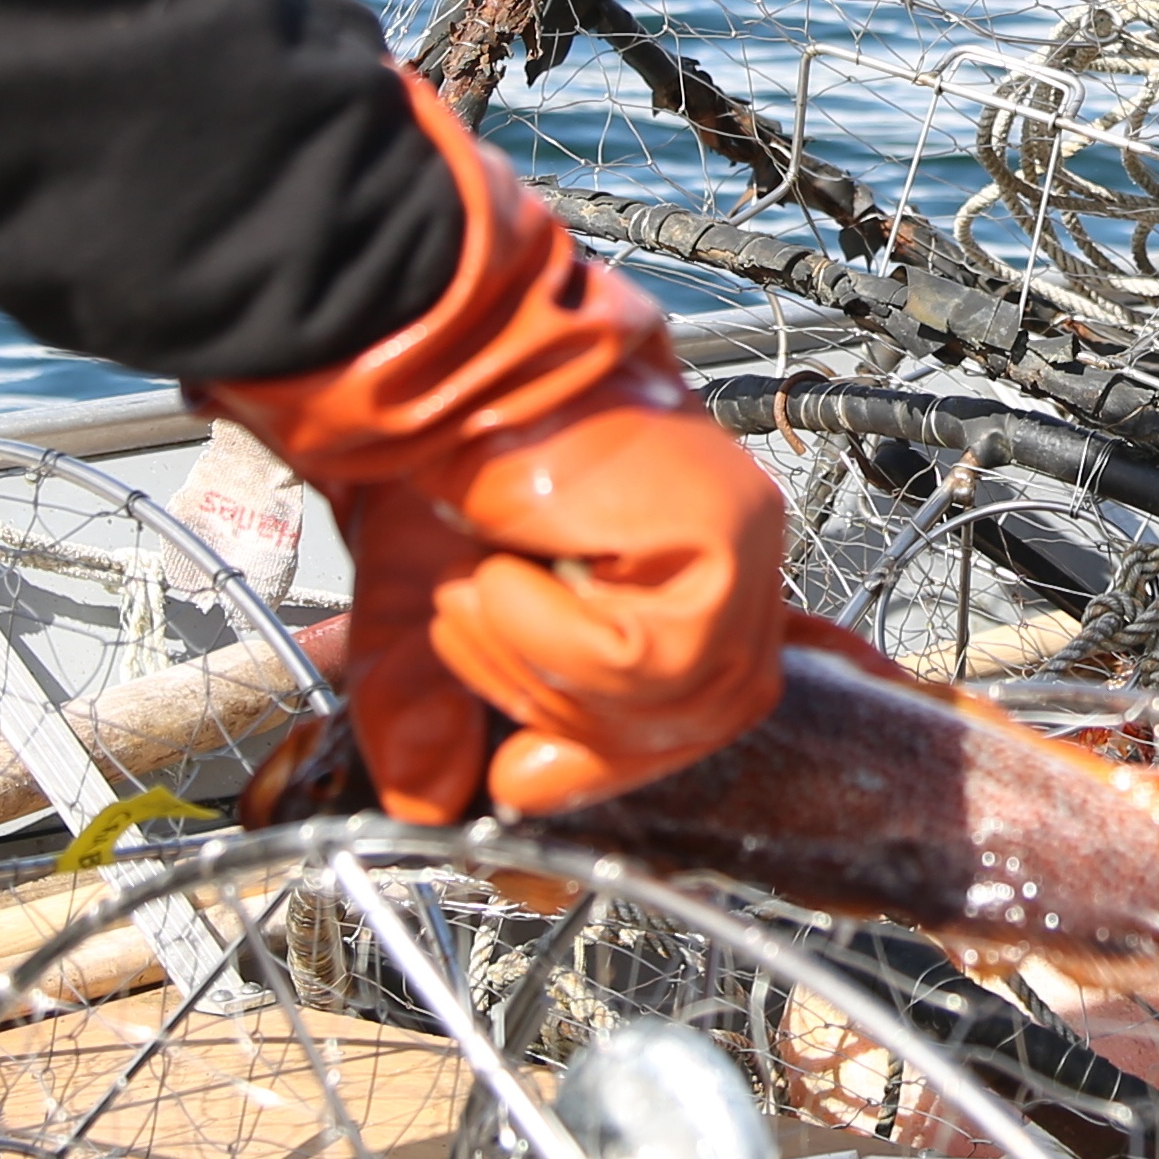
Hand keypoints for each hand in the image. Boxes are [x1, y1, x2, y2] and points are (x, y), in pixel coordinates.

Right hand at [213, 82, 791, 823]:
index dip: (614, 760)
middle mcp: (727, 542)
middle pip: (704, 711)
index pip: (699, 700)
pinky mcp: (721, 526)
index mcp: (681, 555)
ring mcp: (737, 532)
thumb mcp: (421, 601)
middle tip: (489, 686)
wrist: (421, 350)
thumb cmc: (431, 443)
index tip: (524, 785)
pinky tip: (504, 571)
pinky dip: (560, 640)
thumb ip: (431, 707)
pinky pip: (656, 656)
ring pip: (679, 696)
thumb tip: (430, 807)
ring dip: (549, 673)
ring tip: (475, 592)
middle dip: (588, 736)